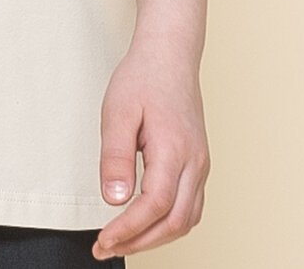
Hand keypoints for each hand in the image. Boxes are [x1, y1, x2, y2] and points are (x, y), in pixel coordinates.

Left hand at [91, 34, 209, 259]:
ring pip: (187, 220)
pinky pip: (190, 206)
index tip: (102, 241)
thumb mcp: (118, 111)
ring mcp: (201, 164)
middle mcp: (195, 162)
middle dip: (140, 242)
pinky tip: (145, 223)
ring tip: (121, 240)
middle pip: (175, 222)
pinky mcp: (199, 164)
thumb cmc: (142, 77)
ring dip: (155, 237)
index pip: (155, 206)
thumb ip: (115, 157)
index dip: (128, 230)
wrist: (170, 54)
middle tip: (105, 249)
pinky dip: (168, 224)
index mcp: (175, 149)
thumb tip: (114, 201)